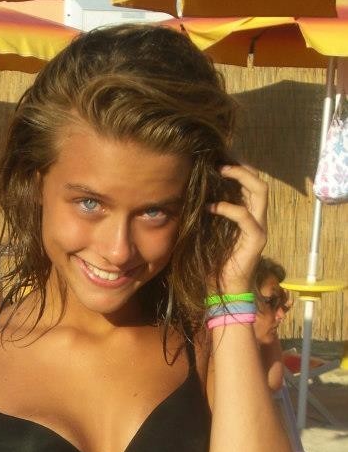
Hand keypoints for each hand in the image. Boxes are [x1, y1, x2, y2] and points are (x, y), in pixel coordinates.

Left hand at [207, 164, 267, 293]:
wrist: (225, 291)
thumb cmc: (214, 265)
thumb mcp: (208, 234)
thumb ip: (207, 215)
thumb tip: (191, 196)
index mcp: (248, 217)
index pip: (251, 185)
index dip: (239, 169)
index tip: (218, 160)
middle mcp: (257, 219)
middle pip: (259, 182)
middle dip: (241, 167)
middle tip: (220, 162)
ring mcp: (259, 228)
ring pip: (260, 191)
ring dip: (241, 177)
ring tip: (221, 171)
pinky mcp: (256, 239)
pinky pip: (245, 216)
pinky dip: (227, 208)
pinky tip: (211, 207)